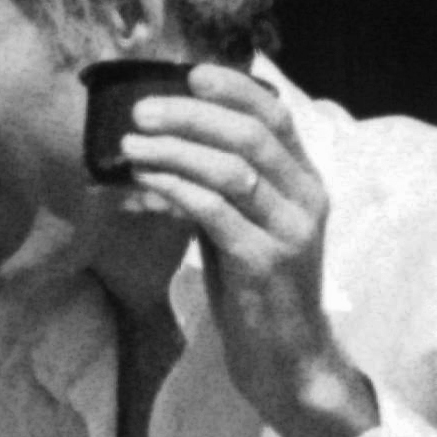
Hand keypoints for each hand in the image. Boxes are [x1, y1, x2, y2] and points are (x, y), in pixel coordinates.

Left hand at [109, 59, 370, 436]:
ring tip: (130, 144)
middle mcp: (305, 201)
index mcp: (306, 184)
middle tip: (141, 111)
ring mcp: (288, 232)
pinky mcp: (263, 263)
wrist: (286, 362)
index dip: (234, 89)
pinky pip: (214, 211)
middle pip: (250, 134)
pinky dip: (175, 188)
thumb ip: (220, 187)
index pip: (276, 116)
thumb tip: (163, 148)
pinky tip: (144, 181)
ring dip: (174, 150)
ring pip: (231, 169)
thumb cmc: (257, 293)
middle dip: (191, 115)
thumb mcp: (243, 227)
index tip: (190, 74)